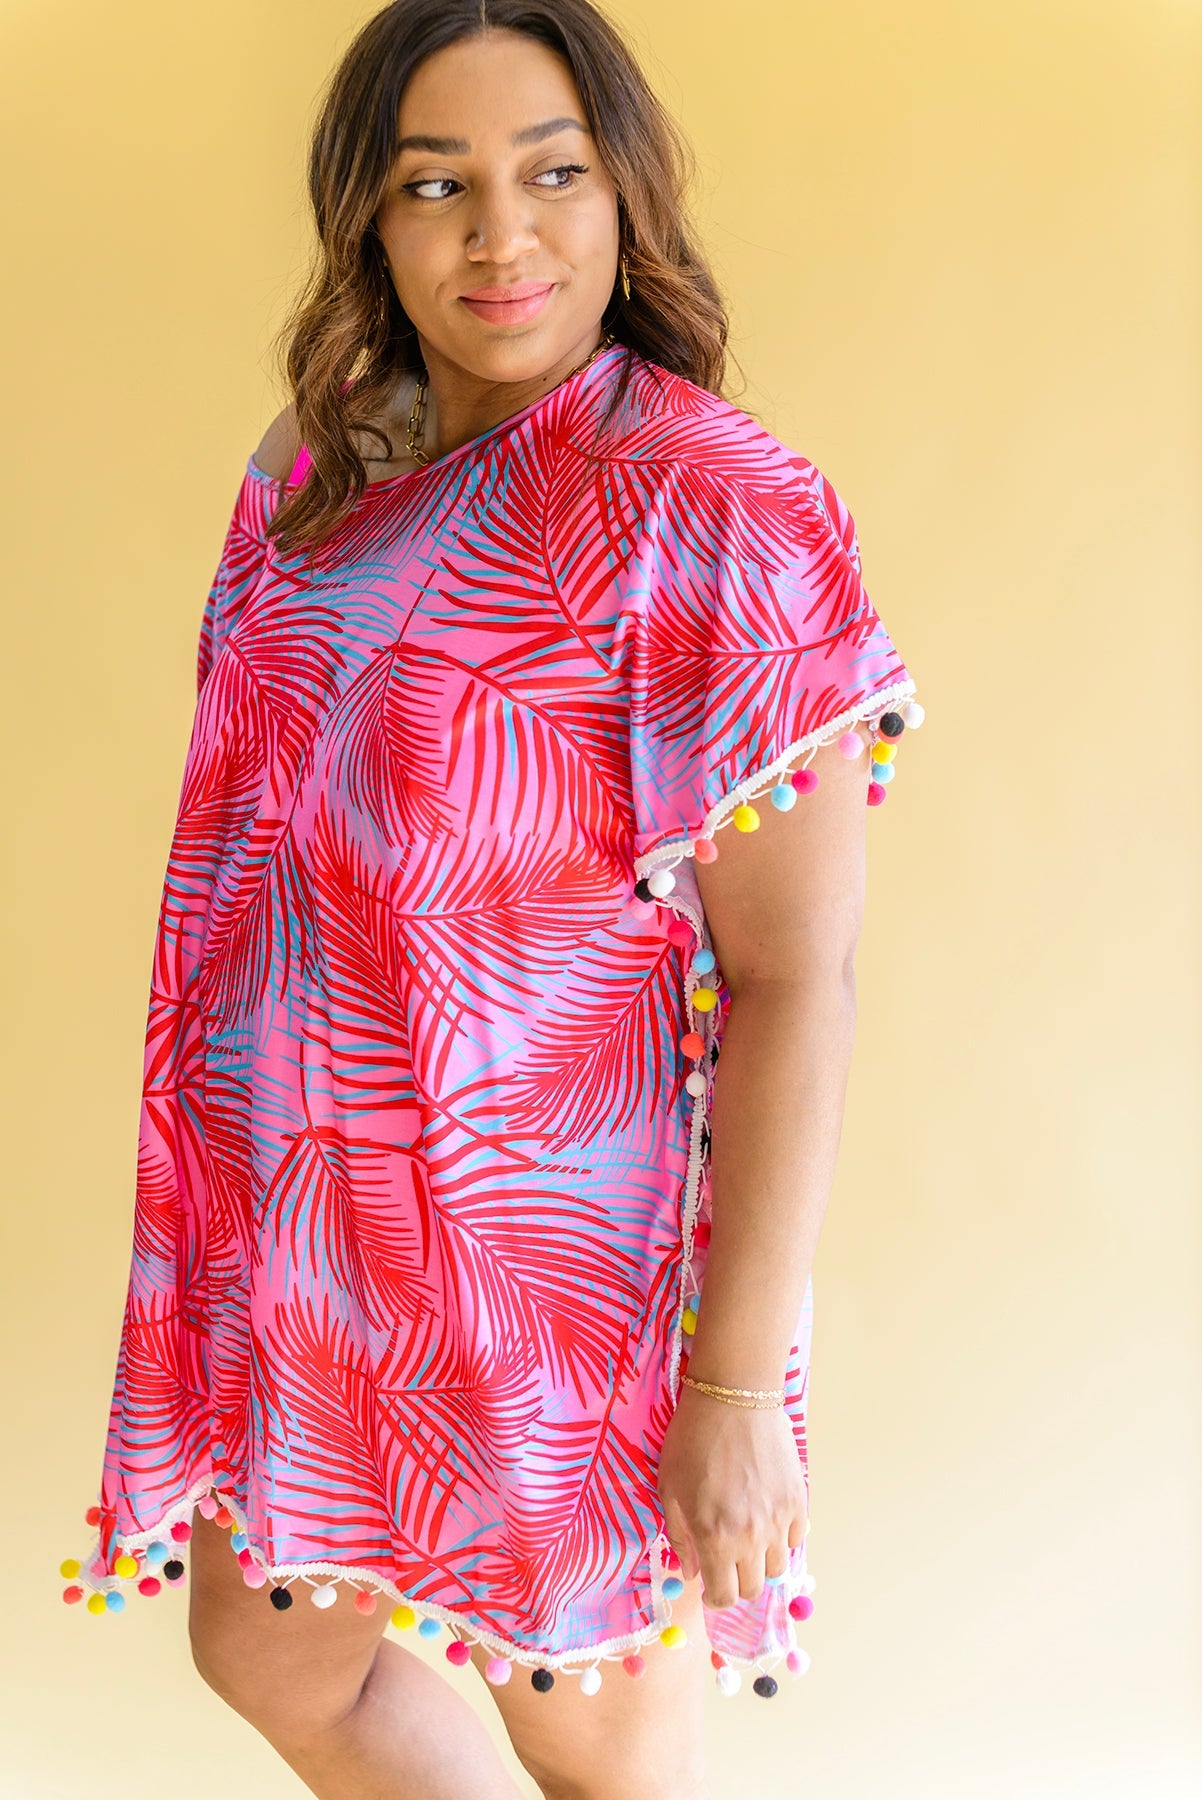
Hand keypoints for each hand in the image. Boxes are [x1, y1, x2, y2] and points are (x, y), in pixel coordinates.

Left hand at [656, 1382, 808, 1608]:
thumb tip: (691, 1570)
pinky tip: (765, 1517)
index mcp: (714, 1537)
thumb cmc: (692, 1439)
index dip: (714, 1597)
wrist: (734, 1397)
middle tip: (725, 1560)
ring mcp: (779, 1519)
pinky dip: (782, 1538)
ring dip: (759, 1561)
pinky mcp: (798, 1500)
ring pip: (776, 1567)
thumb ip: (680, 1537)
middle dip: (735, 1581)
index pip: (723, 1596)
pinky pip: (795, 1538)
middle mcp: (751, 1536)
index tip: (710, 1585)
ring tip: (746, 1537)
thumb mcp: (669, 1488)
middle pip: (751, 1588)